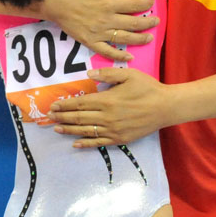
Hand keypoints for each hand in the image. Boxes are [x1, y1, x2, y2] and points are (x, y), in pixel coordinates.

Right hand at [40, 0, 158, 61]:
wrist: (51, 1)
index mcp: (109, 3)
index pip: (134, 5)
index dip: (146, 3)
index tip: (151, 1)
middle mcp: (107, 20)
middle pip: (133, 23)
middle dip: (148, 23)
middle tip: (156, 21)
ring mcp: (99, 33)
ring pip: (124, 38)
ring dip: (140, 39)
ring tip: (150, 38)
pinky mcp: (90, 41)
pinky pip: (107, 51)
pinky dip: (119, 56)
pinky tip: (129, 57)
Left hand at [46, 68, 176, 147]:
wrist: (166, 107)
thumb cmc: (148, 88)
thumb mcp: (129, 74)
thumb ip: (108, 73)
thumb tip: (89, 73)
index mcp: (107, 100)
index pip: (80, 103)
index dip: (65, 105)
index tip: (54, 105)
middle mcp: (107, 117)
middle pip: (79, 117)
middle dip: (62, 117)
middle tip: (49, 117)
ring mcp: (113, 130)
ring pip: (85, 131)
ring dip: (69, 130)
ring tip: (56, 129)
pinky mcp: (119, 139)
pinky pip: (98, 142)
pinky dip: (85, 143)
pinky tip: (75, 143)